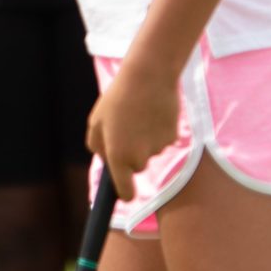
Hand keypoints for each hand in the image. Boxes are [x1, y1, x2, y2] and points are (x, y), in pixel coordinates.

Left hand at [88, 58, 182, 198]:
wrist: (148, 78)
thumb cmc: (117, 99)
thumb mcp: (96, 122)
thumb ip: (98, 147)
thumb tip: (106, 161)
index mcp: (118, 156)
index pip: (124, 190)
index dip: (124, 192)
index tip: (125, 192)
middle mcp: (140, 158)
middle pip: (136, 166)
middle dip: (131, 153)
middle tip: (125, 127)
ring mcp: (158, 149)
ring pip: (150, 152)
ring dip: (144, 139)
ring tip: (138, 114)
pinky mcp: (173, 138)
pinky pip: (162, 141)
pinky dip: (157, 131)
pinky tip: (152, 112)